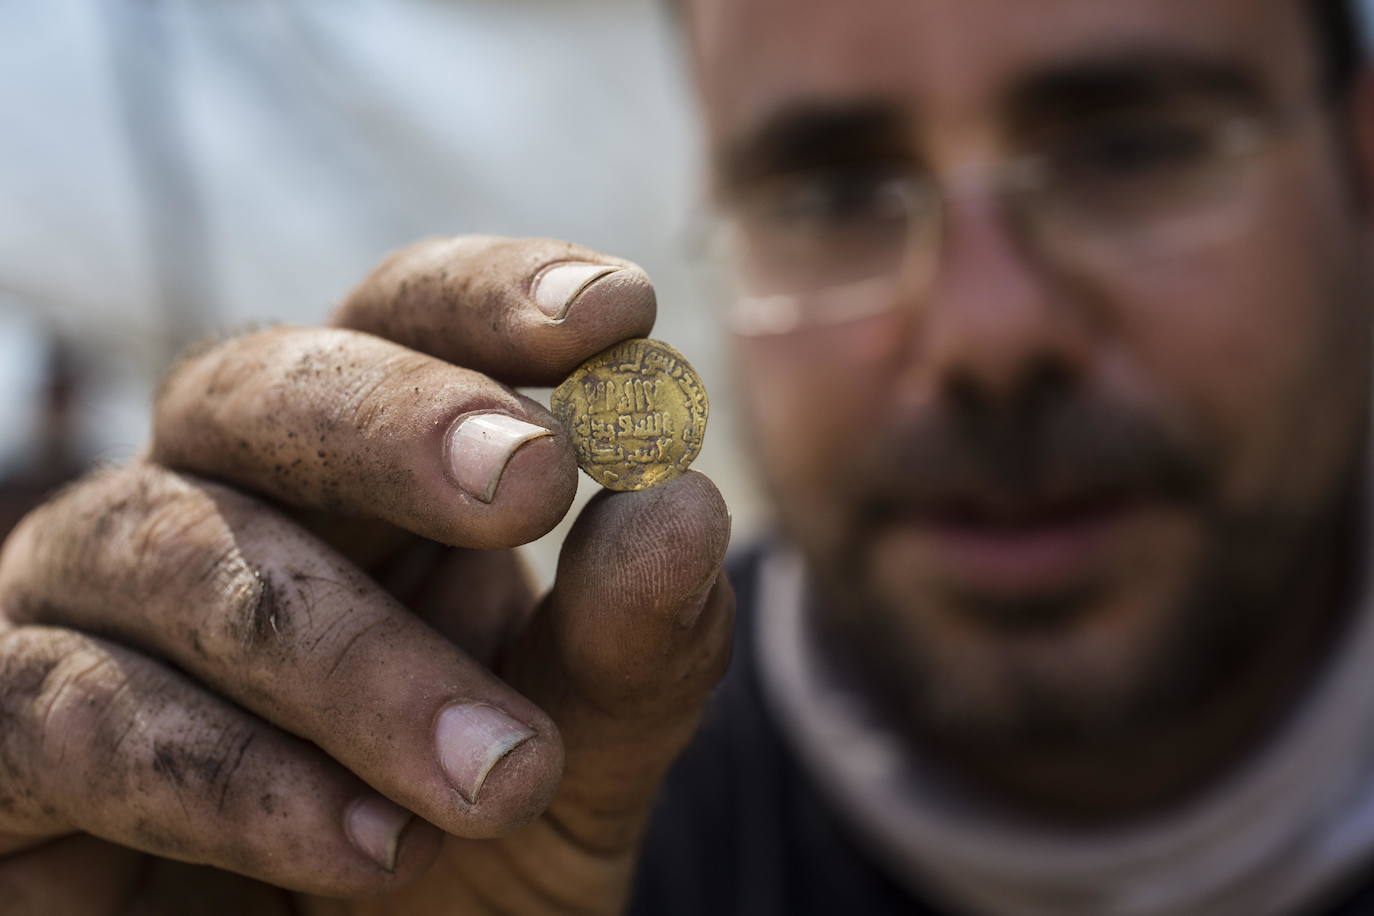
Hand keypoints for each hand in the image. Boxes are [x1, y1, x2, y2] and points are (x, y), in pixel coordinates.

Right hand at [0, 236, 733, 914]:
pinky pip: (73, 714)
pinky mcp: (6, 740)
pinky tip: (363, 852)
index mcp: (358, 482)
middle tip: (532, 480)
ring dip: (353, 660)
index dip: (491, 298)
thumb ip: (630, 651)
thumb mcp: (576, 766)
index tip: (621, 313)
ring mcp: (89, 610)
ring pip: (176, 553)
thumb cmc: (459, 872)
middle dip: (398, 423)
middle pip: (258, 385)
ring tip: (501, 775)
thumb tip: (682, 502)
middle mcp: (212, 506)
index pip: (399, 322)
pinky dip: (228, 778)